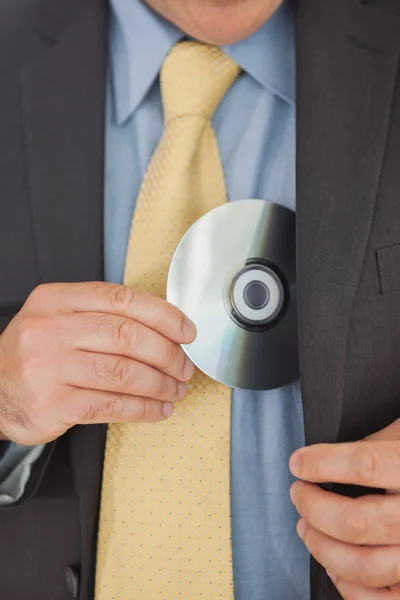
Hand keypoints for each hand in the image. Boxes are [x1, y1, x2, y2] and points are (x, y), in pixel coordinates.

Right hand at [0, 282, 195, 444]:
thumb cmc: (37, 353)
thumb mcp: (58, 319)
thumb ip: (103, 316)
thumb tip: (166, 329)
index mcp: (57, 300)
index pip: (121, 299)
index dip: (162, 314)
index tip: (187, 331)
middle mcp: (51, 329)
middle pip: (126, 336)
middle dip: (167, 353)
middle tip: (184, 366)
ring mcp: (50, 367)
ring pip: (123, 373)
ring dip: (160, 384)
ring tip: (176, 389)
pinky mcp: (54, 404)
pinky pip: (112, 405)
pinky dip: (144, 409)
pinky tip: (159, 409)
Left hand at [289, 421, 399, 598]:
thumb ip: (370, 448)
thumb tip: (319, 461)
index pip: (364, 466)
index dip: (322, 464)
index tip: (298, 463)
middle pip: (356, 522)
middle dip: (313, 508)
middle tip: (299, 494)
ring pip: (365, 565)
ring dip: (322, 548)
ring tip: (307, 528)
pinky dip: (350, 588)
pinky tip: (336, 567)